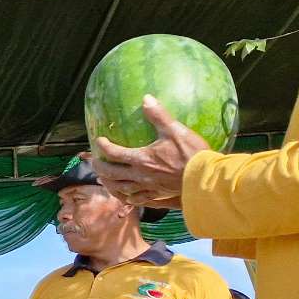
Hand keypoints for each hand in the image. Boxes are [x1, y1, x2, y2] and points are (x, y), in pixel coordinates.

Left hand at [87, 95, 208, 207]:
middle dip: (99, 167)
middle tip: (94, 161)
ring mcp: (147, 187)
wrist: (205, 178)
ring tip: (102, 179)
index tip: (98, 140)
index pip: (114, 153)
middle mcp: (140, 175)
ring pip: (120, 189)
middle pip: (111, 173)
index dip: (103, 146)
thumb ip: (159, 115)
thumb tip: (146, 98)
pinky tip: (125, 197)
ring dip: (108, 183)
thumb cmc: (191, 154)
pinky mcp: (157, 195)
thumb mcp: (175, 131)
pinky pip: (136, 200)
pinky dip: (126, 198)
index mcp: (141, 159)